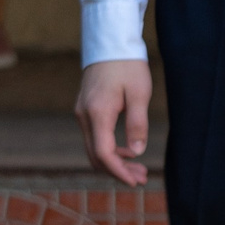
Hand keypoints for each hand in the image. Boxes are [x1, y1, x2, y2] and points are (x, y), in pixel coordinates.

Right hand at [76, 59, 152, 185]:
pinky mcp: (86, 109)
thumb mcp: (139, 94)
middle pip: (95, 155)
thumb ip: (137, 124)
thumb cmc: (127, 65)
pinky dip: (109, 148)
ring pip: (94, 147)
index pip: (103, 153)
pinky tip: (127, 150)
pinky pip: (94, 136)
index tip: (136, 182)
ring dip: (114, 161)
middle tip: (142, 178)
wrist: (110, 42)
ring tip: (139, 169)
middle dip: (117, 171)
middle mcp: (84, 115)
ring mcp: (82, 112)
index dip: (119, 172)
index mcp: (97, 113)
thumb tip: (136, 152)